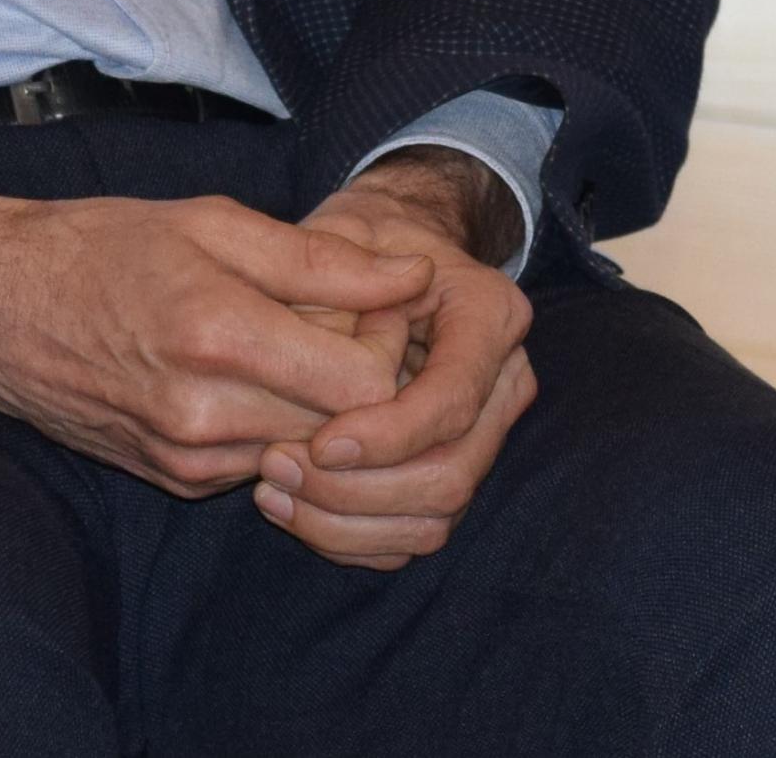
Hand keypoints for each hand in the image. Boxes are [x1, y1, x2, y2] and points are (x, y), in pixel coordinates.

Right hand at [0, 185, 427, 496]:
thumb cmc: (107, 247)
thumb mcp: (217, 224)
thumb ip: (325, 260)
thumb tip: (418, 278)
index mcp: (219, 336)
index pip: (366, 383)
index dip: (396, 345)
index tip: (390, 305)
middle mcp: (202, 415)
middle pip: (346, 425)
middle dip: (371, 376)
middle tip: (362, 322)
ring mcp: (186, 458)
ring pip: (310, 450)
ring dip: (328, 406)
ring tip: (310, 344)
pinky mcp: (175, 481)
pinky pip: (265, 462)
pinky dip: (282, 424)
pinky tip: (265, 376)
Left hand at [251, 155, 538, 570]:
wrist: (381, 257)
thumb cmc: (357, 244)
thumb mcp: (343, 237)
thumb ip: (340, 292)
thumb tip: (343, 368)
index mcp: (492, 315)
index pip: (454, 399)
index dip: (388, 435)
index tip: (317, 442)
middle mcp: (504, 380)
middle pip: (452, 472)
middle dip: (357, 489)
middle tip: (275, 465)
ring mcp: (484, 432)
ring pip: (434, 517)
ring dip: (346, 522)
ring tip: (272, 489)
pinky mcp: (451, 469)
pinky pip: (412, 534)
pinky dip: (349, 537)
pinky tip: (290, 506)